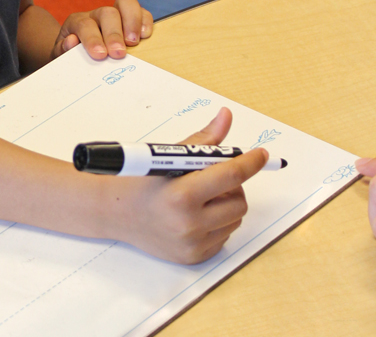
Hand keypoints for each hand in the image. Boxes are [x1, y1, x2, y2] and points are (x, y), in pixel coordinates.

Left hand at [53, 0, 152, 60]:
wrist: (75, 50)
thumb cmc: (70, 54)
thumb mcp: (61, 54)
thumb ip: (62, 49)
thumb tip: (71, 41)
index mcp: (77, 22)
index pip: (84, 25)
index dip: (92, 39)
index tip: (100, 54)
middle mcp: (96, 15)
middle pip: (107, 13)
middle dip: (114, 34)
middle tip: (118, 53)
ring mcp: (115, 14)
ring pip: (125, 2)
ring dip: (132, 22)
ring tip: (134, 42)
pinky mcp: (131, 18)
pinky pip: (141, 11)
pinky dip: (145, 21)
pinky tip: (145, 35)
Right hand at [112, 108, 266, 262]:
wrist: (114, 212)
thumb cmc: (139, 180)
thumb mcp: (167, 156)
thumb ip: (203, 140)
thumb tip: (225, 117)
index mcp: (181, 194)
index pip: (230, 175)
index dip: (249, 162)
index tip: (261, 154)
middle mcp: (189, 223)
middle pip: (238, 200)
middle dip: (232, 185)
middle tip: (213, 177)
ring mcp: (192, 243)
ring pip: (235, 219)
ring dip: (226, 203)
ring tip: (201, 196)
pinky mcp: (194, 257)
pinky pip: (224, 236)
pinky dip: (217, 222)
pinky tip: (195, 214)